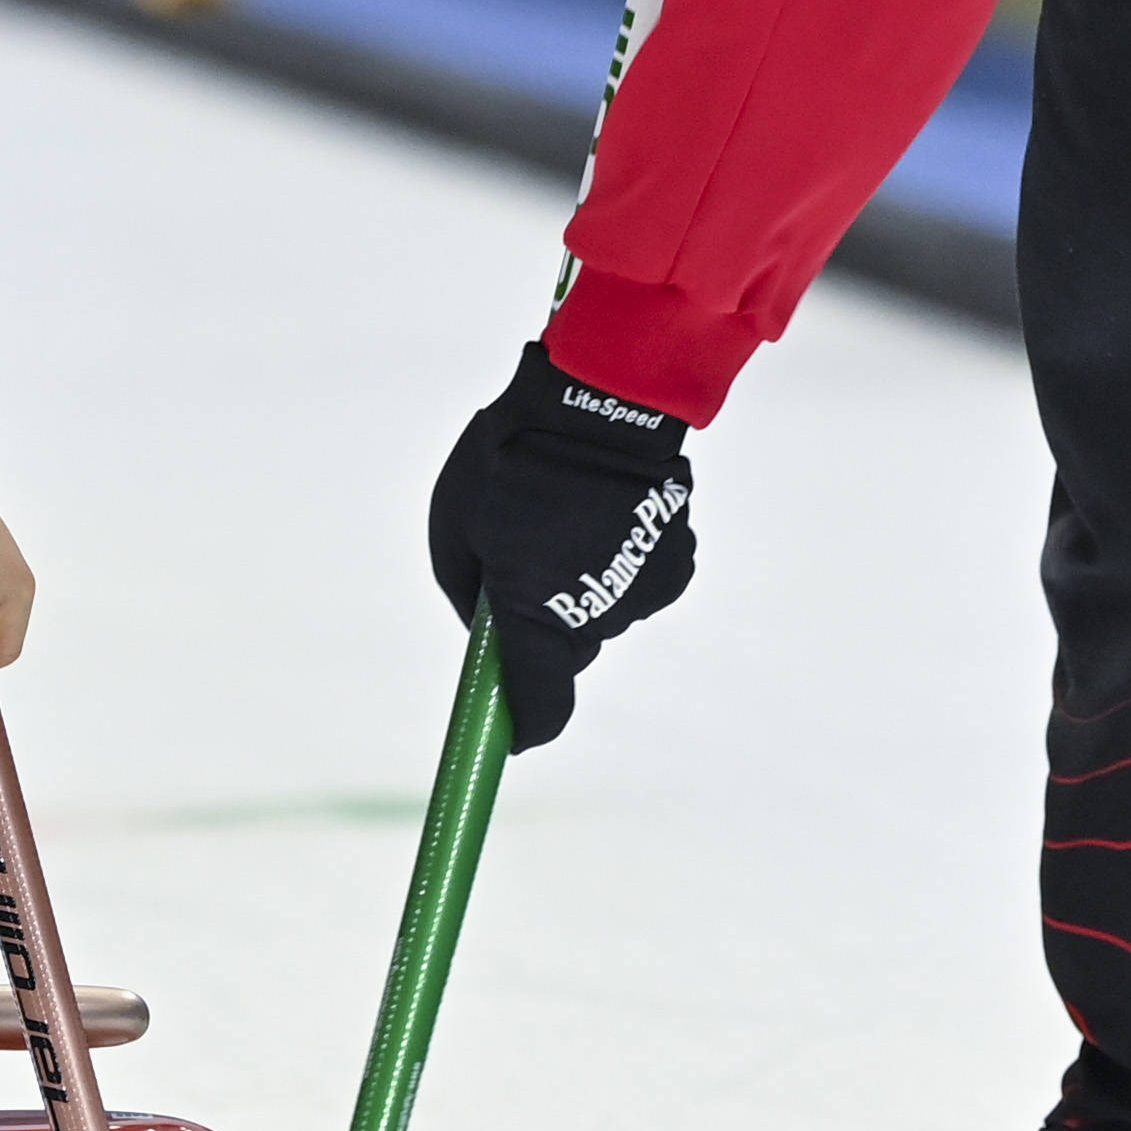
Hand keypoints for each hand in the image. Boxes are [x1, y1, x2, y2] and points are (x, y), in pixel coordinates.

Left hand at [424, 342, 697, 750]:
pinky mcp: (677, 563)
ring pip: (603, 608)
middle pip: (570, 650)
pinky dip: (619, 555)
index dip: (527, 725)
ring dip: (582, 579)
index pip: (541, 708)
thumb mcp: (453, 526)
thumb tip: (487, 628)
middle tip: (523, 562)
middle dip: (545, 623)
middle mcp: (596, 620)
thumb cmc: (509, 462)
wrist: (598, 401)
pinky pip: (637, 577)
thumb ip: (467, 590)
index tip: (514, 729)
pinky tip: (607, 510)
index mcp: (536, 620)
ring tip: (565, 514)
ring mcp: (642, 592)